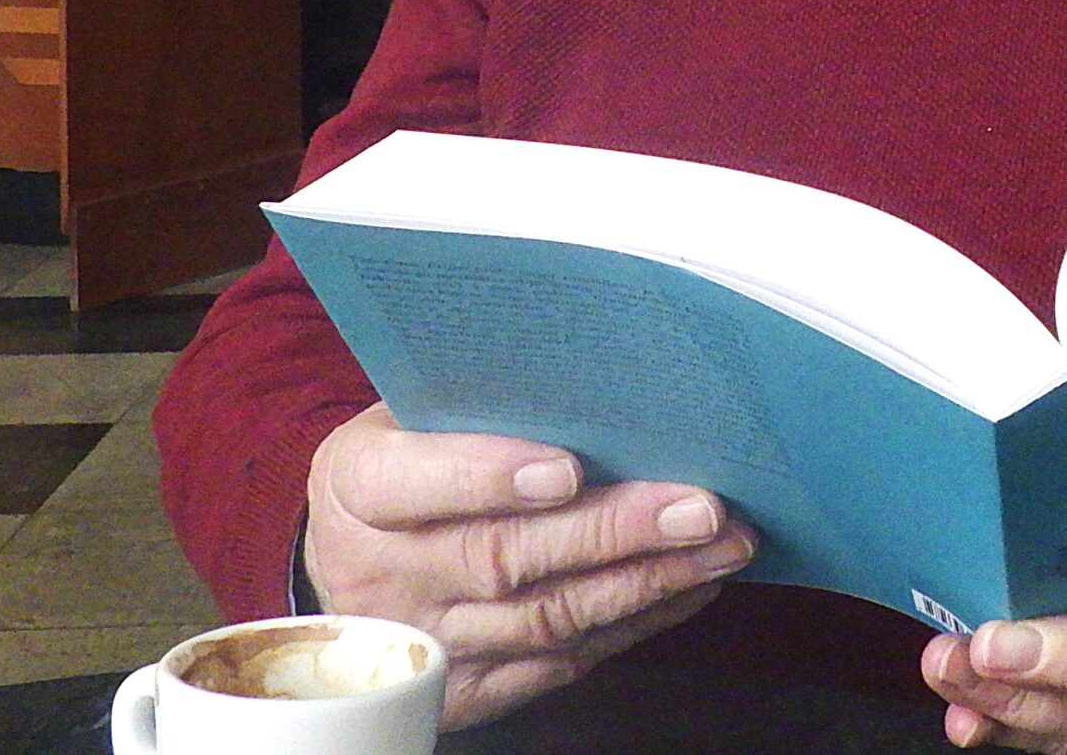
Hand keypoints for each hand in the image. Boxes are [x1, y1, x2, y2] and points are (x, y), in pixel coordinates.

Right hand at [303, 404, 757, 726]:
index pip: (416, 483)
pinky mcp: (463, 691)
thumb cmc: (404, 461)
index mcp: (356, 486)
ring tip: (720, 545)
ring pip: (543, 619)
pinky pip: (558, 663)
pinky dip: (631, 625)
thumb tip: (590, 375)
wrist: (346, 566)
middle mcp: (382, 573)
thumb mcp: (406, 417)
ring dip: (644, 583)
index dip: (489, 477)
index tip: (565, 468)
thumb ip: (474, 403)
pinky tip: (686, 587)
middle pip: (501, 559)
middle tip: (698, 507)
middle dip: (610, 533)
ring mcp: (424, 641)